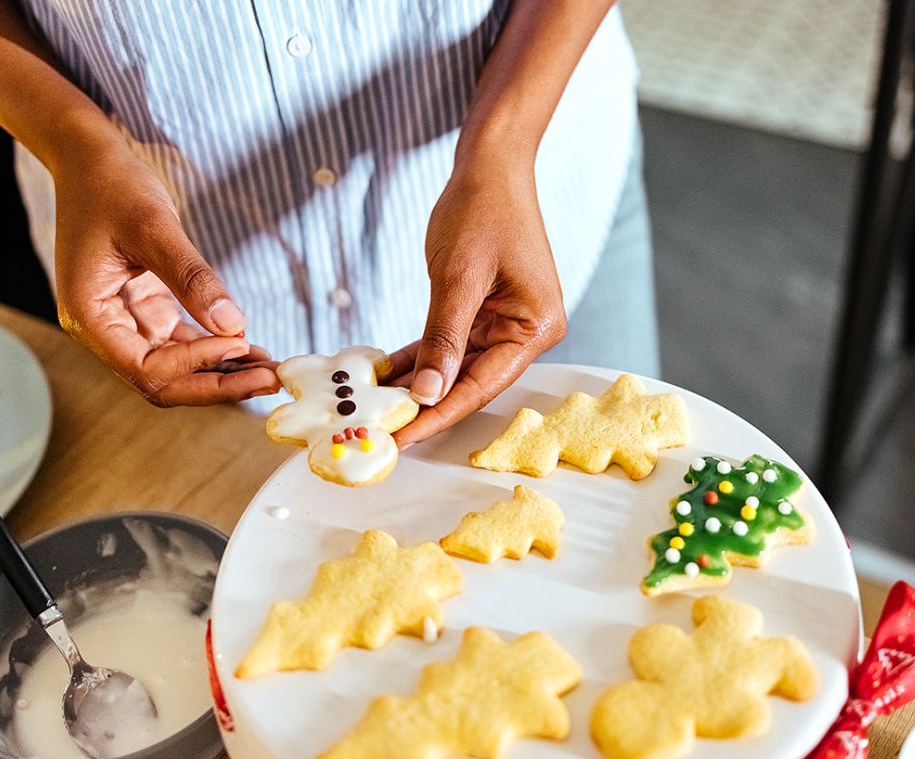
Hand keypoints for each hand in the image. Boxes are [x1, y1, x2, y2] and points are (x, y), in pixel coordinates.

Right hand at [51, 141, 278, 405]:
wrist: (90, 159)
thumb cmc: (111, 185)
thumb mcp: (154, 226)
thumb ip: (192, 278)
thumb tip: (233, 326)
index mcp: (90, 316)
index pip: (145, 370)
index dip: (195, 367)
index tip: (239, 346)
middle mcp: (103, 329)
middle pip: (161, 380)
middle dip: (215, 384)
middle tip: (269, 379)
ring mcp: (123, 321)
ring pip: (175, 366)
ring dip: (220, 371)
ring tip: (269, 369)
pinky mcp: (144, 309)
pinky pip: (181, 342)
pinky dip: (214, 348)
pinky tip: (250, 347)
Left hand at [389, 153, 566, 444]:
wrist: (491, 164)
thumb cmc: (483, 208)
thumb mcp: (458, 277)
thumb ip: (443, 340)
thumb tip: (427, 395)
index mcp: (536, 327)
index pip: (481, 385)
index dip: (438, 414)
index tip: (401, 438)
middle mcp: (529, 331)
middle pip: (471, 382)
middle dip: (426, 404)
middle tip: (381, 431)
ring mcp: (509, 322)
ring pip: (457, 366)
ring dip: (419, 382)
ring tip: (378, 406)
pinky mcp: (488, 311)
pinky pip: (451, 343)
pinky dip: (422, 355)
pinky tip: (388, 373)